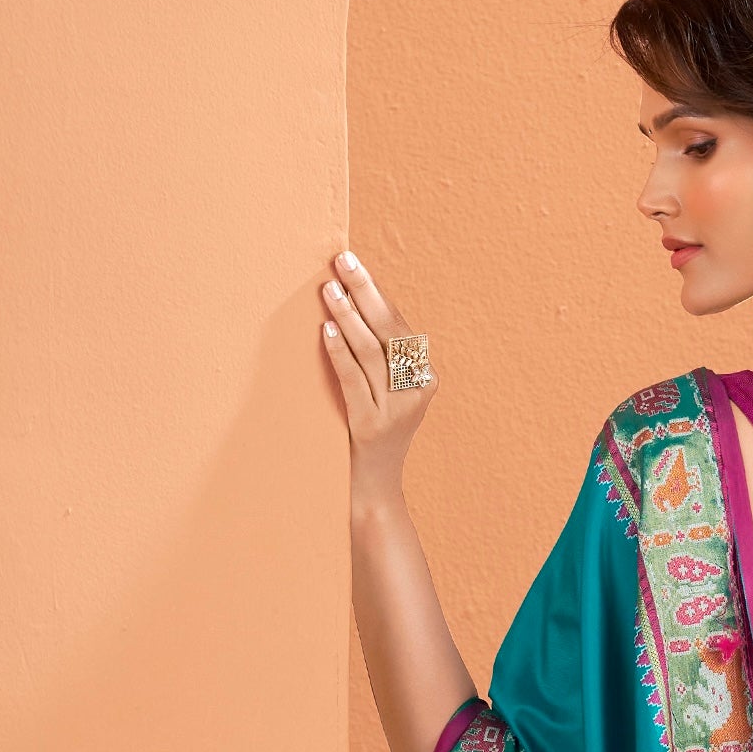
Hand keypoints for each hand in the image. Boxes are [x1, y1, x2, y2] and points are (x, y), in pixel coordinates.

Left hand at [320, 249, 436, 510]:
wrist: (375, 489)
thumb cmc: (373, 434)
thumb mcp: (386, 394)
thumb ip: (380, 360)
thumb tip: (352, 304)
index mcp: (426, 379)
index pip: (400, 327)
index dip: (376, 293)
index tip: (353, 265)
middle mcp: (417, 392)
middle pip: (390, 331)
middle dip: (365, 292)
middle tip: (342, 262)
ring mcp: (396, 411)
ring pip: (371, 352)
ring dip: (348, 317)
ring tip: (329, 290)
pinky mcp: (371, 426)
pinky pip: (353, 380)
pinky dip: (339, 353)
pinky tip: (326, 331)